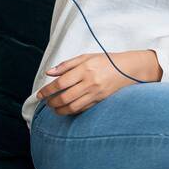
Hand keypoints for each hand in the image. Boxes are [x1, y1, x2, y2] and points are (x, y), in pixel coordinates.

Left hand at [36, 50, 160, 115]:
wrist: (128, 69)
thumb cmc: (106, 61)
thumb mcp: (86, 57)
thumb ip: (66, 65)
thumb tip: (49, 73)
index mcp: (85, 69)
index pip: (60, 83)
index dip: (47, 90)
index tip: (39, 95)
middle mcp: (90, 82)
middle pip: (65, 97)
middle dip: (51, 102)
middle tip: (46, 102)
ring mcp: (96, 93)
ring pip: (72, 107)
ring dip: (59, 110)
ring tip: (54, 108)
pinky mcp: (100, 101)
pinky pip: (82, 109)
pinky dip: (71, 111)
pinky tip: (66, 109)